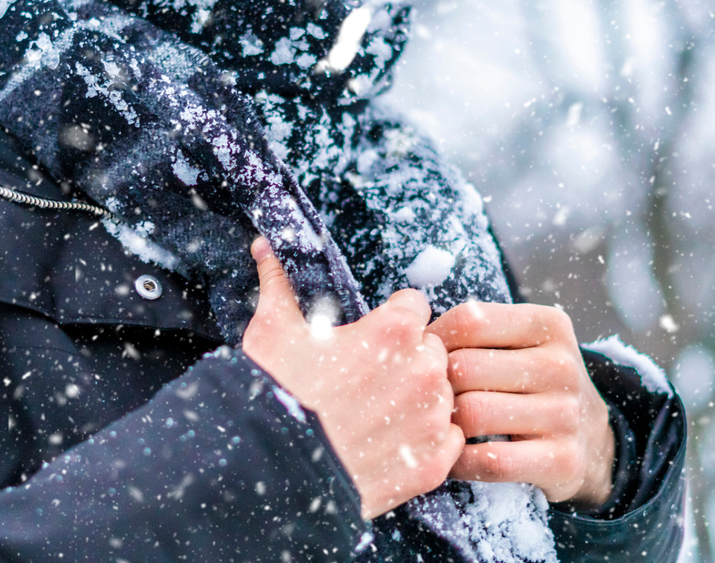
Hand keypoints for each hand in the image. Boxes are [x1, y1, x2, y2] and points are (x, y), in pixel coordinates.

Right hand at [242, 238, 464, 518]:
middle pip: (431, 350)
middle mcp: (424, 369)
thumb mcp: (271, 330)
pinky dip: (427, 442)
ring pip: (442, 394)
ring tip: (379, 415)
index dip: (393, 319)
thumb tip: (266, 244)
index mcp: (394, 331)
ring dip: (420, 399)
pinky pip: (448, 440)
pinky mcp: (432, 464)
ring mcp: (431, 418)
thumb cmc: (273, 395)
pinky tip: (394, 445)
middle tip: (372, 378)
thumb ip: (280, 281)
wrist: (266, 472)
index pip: (415, 306)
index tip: (373, 336)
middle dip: (408, 359)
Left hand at [428, 302, 613, 507]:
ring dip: (445, 424)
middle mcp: (561, 365)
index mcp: (549, 324)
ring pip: (473, 413)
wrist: (590, 435)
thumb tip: (412, 331)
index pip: (470, 320)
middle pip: (465, 368)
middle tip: (423, 396)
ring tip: (437, 424)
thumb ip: (478, 328)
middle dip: (435, 385)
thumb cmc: (533, 380)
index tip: (422, 355)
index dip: (434, 338)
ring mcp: (565, 414)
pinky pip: (489, 460)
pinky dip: (459, 461)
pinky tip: (453, 456)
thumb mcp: (522, 340)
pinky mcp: (562, 460)